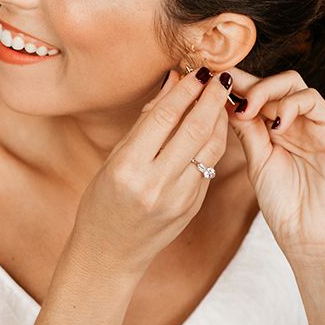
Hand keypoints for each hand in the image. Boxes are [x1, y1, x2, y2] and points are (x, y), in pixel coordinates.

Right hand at [70, 68, 231, 276]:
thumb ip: (145, 121)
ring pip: (211, 148)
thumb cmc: (103, 202)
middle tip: (219, 77)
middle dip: (211, 98)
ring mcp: (179, 198)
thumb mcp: (114, 159)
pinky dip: (213, 142)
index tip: (196, 71)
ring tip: (220, 98)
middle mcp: (156, 184)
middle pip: (194, 130)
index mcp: (129, 168)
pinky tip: (213, 126)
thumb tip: (172, 83)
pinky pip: (208, 166)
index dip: (184, 90)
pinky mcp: (193, 207)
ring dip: (220, 118)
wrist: (110, 253)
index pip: (164, 118)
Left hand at [228, 67, 324, 267]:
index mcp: (275, 128)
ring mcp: (316, 124)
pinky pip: (313, 100)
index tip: (210, 79)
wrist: (311, 237)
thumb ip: (246, 128)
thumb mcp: (256, 160)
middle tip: (226, 93)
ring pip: (292, 84)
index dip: (234, 83)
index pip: (256, 93)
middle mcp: (296, 121)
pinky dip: (290, 105)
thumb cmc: (283, 205)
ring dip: (266, 91)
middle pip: (274, 82)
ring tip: (248, 111)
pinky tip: (276, 126)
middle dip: (248, 82)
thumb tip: (224, 97)